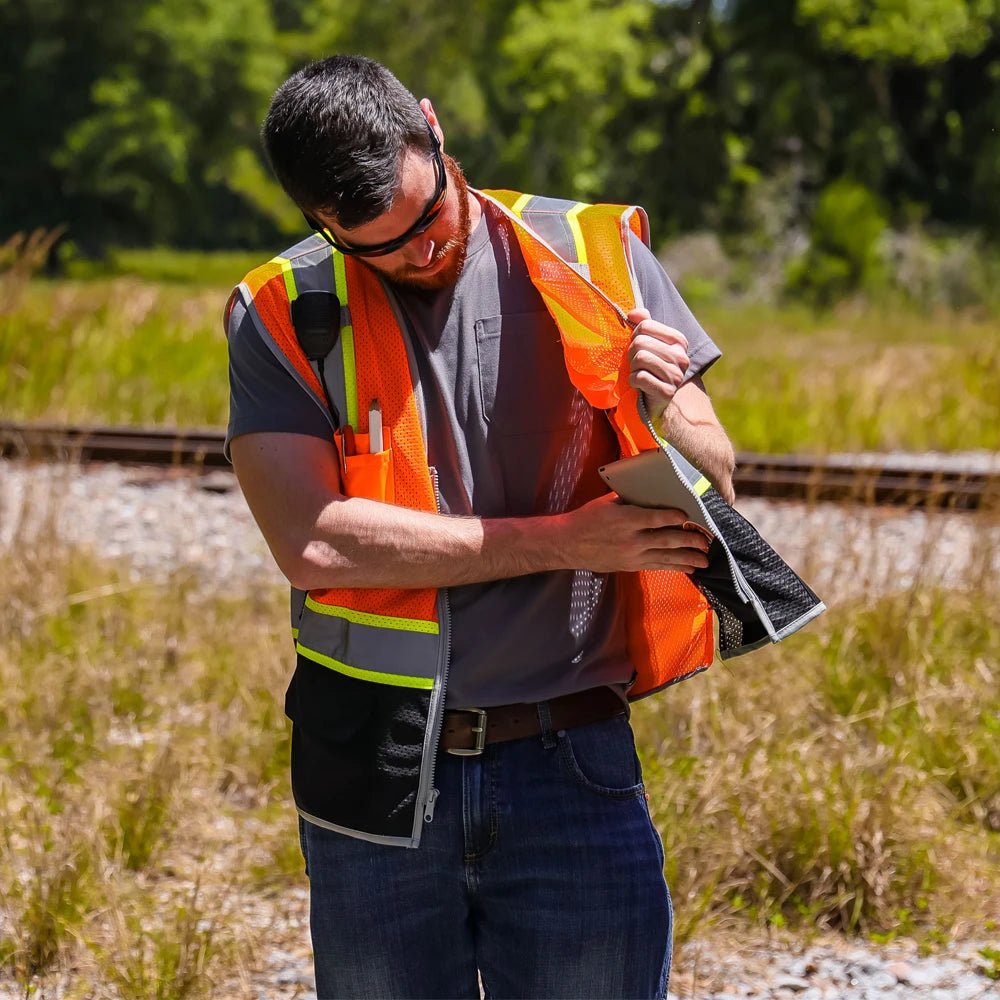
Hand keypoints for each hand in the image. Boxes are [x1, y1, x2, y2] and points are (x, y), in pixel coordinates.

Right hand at [558, 493, 710, 573]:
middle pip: (668, 539)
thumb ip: (630, 499)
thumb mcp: (607, 503)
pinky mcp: (631, 566)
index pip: (657, 518)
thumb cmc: (587, 519)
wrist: (567, 544)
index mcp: (626, 519)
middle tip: (707, 540)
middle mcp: (632, 540)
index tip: (690, 514)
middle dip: (690, 540)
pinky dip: (675, 568)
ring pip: (666, 557)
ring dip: (688, 558)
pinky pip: (657, 567)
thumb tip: (651, 491)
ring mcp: (632, 556)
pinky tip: (689, 569)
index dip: (677, 517)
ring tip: (706, 560)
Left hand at [626, 307, 688, 420]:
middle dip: (632, 355)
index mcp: (679, 341)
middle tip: (638, 366)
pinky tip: (639, 386)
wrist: (656, 403)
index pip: (645, 326)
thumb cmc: (649, 371)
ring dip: (632, 369)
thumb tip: (633, 313)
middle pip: (640, 342)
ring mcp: (676, 375)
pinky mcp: (667, 392)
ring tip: (639, 375)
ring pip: (640, 358)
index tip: (640, 349)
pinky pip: (640, 377)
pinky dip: (633, 382)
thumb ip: (643, 325)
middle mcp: (681, 357)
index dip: (634, 337)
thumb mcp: (647, 345)